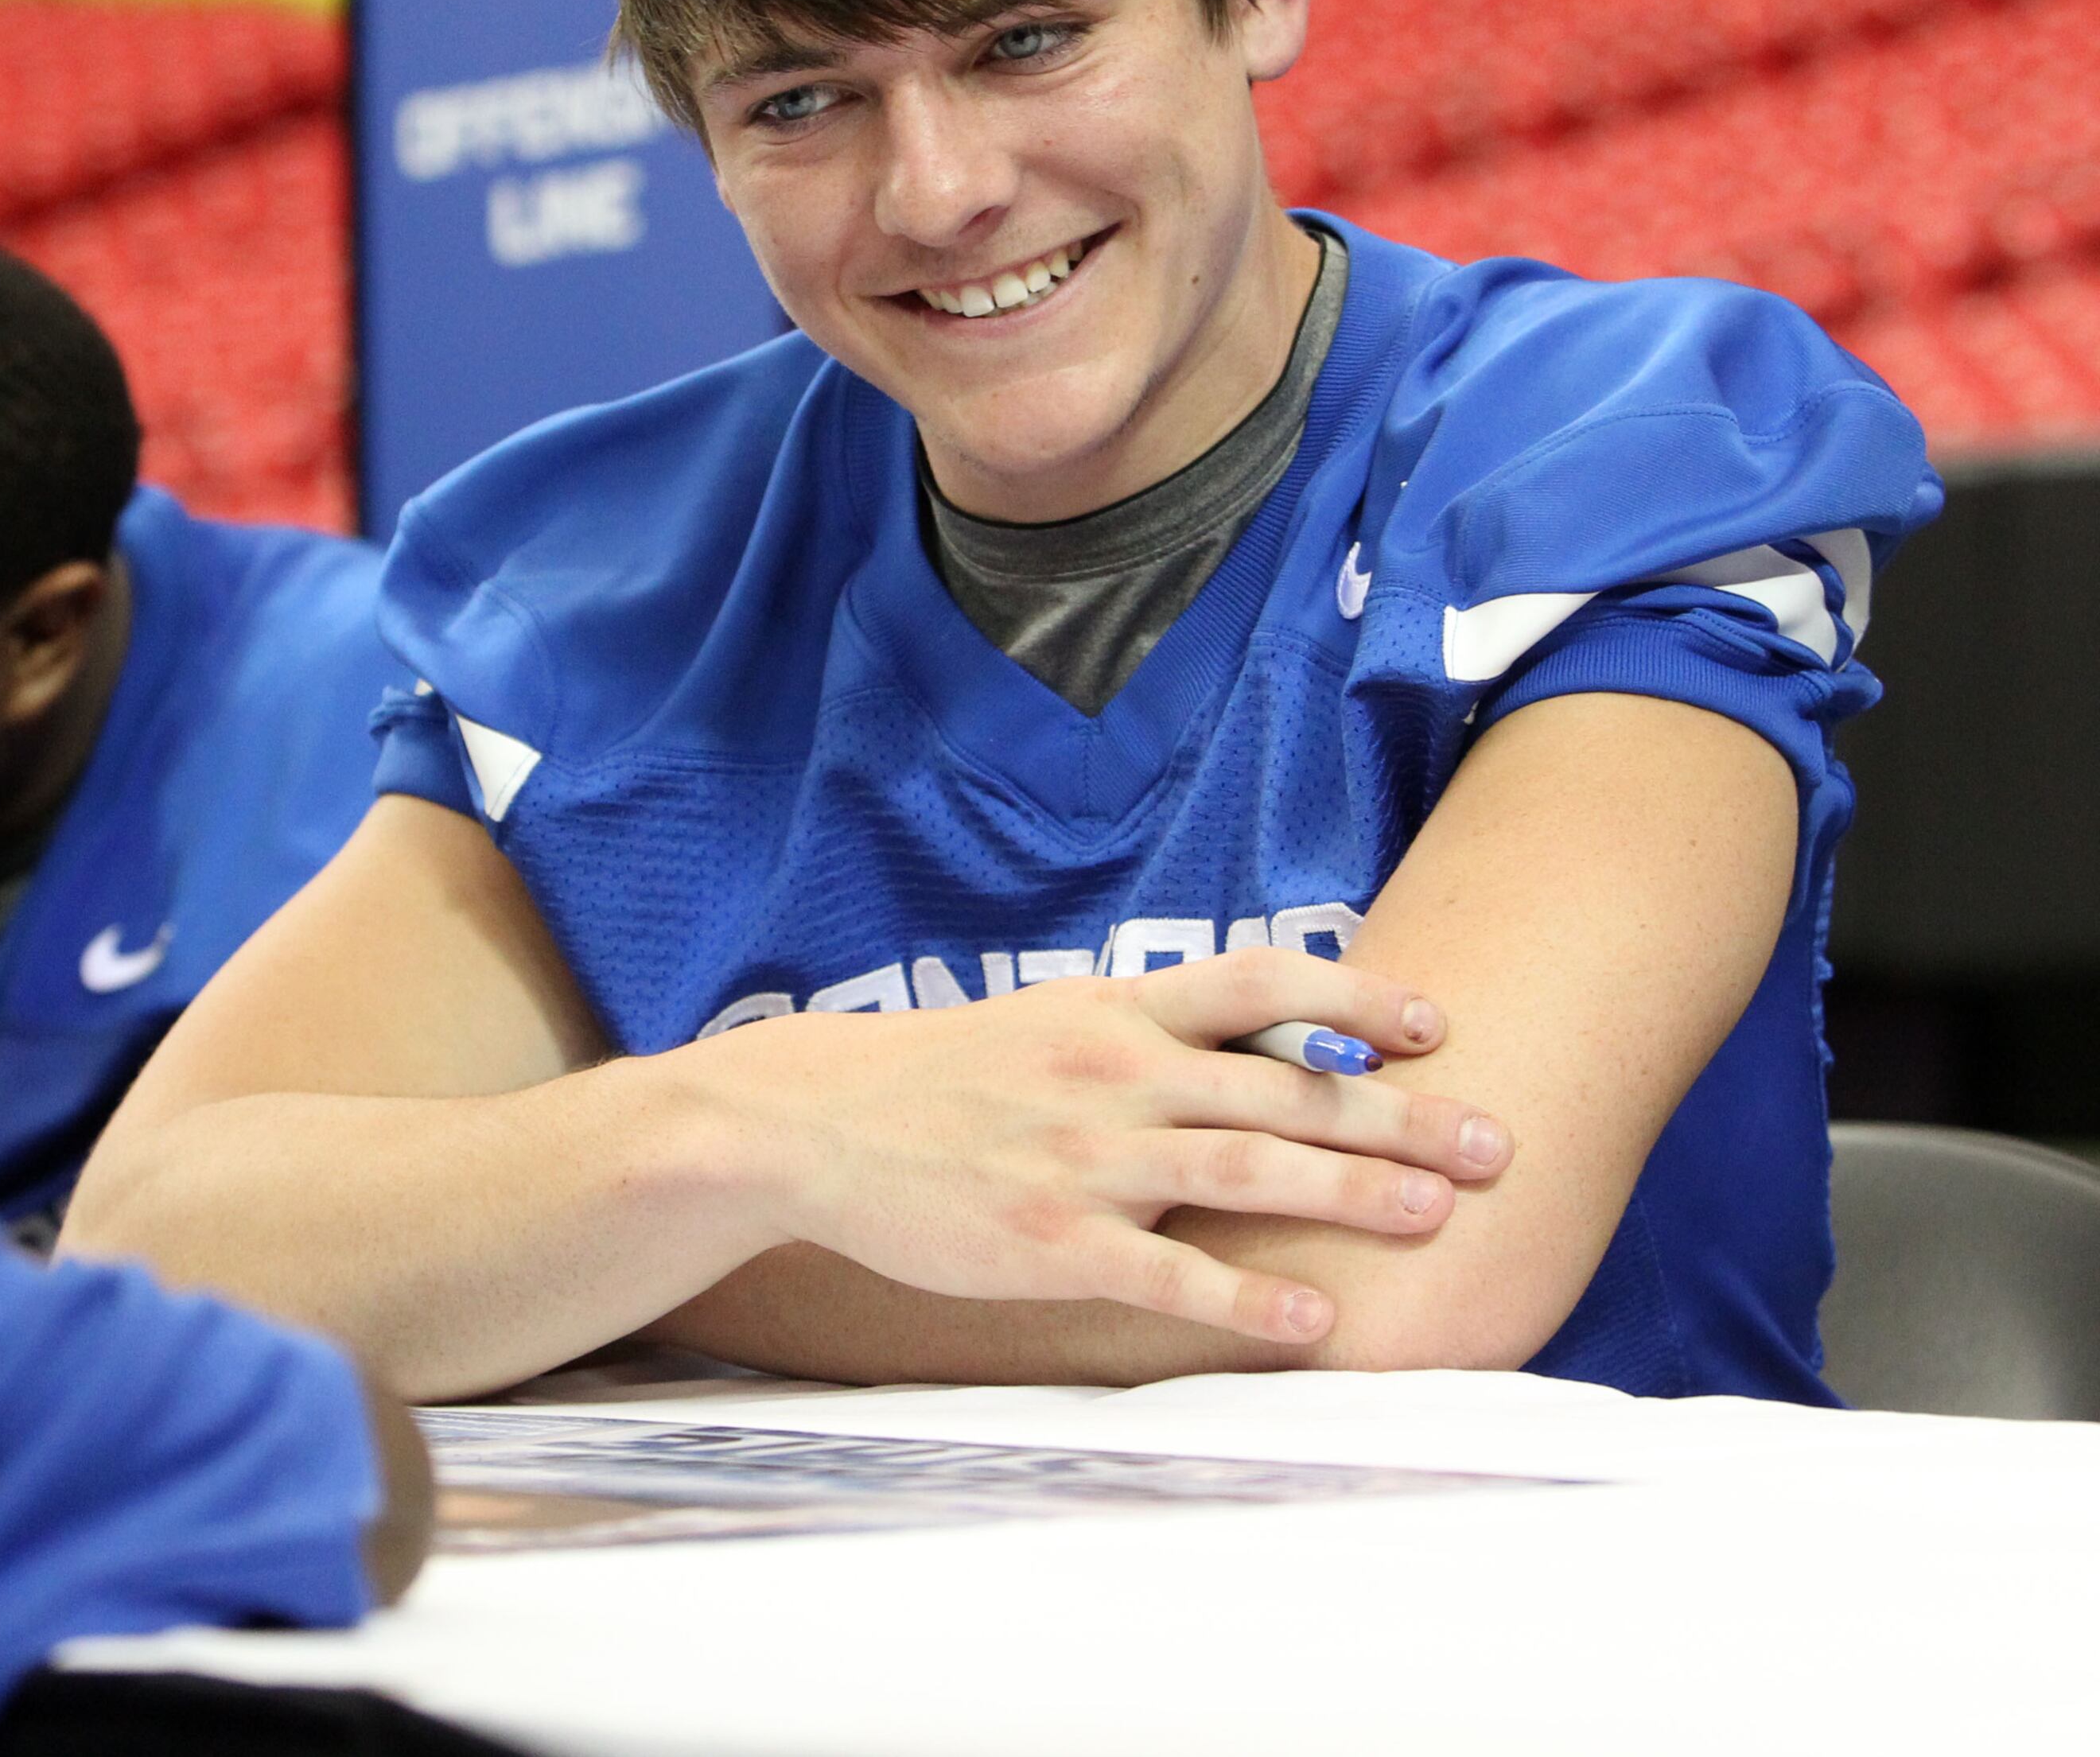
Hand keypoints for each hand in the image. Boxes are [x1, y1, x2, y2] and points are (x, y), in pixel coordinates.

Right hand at [693, 949, 1513, 1345]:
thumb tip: (1251, 1041)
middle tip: (1494, 1144)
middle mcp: (1114, 1072)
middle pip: (1285, 1089)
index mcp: (1115, 1011)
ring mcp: (1084, 1158)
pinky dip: (1246, 1301)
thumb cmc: (941, 1078)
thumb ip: (1145, 1031)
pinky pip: (1168, 1274)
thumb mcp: (1047, 1020)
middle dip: (1402, 1117)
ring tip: (1436, 1216)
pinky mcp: (1049, 1242)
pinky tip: (1314, 1323)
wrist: (813, 1120)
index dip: (1358, 1000)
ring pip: (1246, 1171)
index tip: (1439, 1023)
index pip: (1262, 983)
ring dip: (1352, 1193)